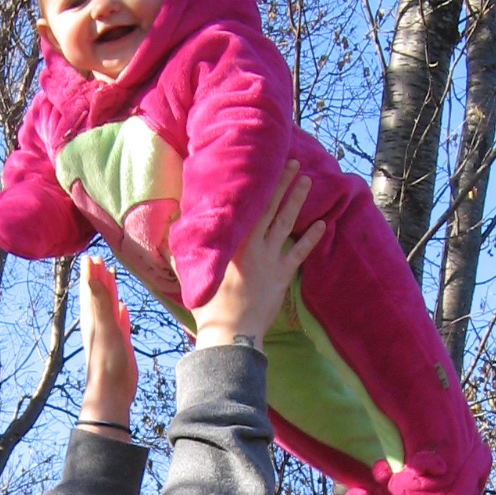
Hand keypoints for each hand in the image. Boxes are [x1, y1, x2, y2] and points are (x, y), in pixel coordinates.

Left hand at [79, 256, 136, 438]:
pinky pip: (119, 324)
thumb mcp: (104, 326)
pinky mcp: (120, 345)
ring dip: (109, 292)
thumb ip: (100, 301)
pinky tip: (123, 308)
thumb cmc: (106, 362)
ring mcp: (109, 335)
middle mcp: (99, 325)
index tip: (90, 257)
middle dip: (98, 278)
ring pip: (108, 308)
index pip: (91, 290)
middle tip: (99, 260)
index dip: (90, 274)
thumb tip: (91, 275)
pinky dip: (120, 313)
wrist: (112, 392)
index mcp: (93, 319)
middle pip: (98, 296)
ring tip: (110, 276)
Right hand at [192, 162, 325, 348]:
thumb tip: (173, 229)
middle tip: (293, 162)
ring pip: (285, 223)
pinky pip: (299, 252)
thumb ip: (183, 251)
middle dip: (281, 183)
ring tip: (307, 181)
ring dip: (296, 201)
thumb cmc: (207, 306)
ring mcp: (270, 259)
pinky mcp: (281, 275)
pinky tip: (322, 223)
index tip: (261, 165)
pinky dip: (311, 238)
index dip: (254, 185)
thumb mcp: (192, 273)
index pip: (245, 207)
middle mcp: (253, 246)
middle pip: (269, 208)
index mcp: (231, 243)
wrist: (230, 332)